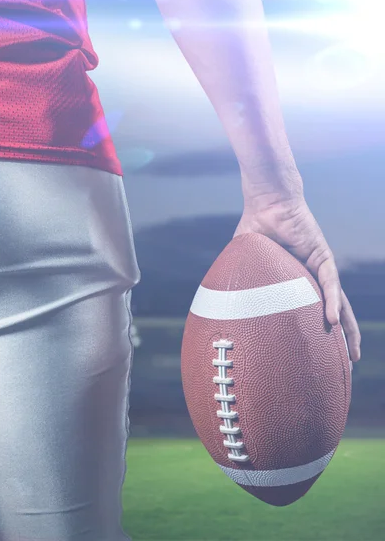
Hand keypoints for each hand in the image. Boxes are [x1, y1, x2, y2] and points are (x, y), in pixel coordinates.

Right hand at [233, 196, 360, 361]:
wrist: (266, 204)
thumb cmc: (255, 230)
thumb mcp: (246, 265)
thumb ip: (239, 285)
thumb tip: (216, 308)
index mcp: (299, 281)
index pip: (314, 313)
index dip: (320, 335)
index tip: (321, 359)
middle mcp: (315, 278)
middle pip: (335, 315)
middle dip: (343, 341)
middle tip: (348, 365)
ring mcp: (321, 268)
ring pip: (341, 304)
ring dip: (347, 330)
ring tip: (352, 355)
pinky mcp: (322, 256)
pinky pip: (329, 284)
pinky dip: (333, 303)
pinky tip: (334, 323)